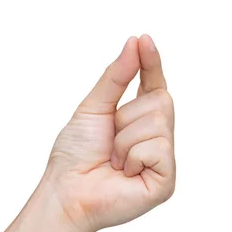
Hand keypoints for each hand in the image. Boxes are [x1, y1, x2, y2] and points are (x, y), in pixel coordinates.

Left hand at [44, 34, 175, 231]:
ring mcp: (162, 160)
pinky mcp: (165, 181)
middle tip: (109, 140)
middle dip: (126, 116)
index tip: (144, 40)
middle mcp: (156, 138)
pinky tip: (123, 174)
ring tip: (112, 160)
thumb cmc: (75, 154)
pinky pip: (158, 149)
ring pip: (158, 123)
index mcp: (139, 120)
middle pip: (162, 100)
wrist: (65, 191)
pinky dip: (133, 157)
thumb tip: (134, 43)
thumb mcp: (93, 108)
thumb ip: (115, 78)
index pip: (154, 84)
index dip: (151, 63)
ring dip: (124, 140)